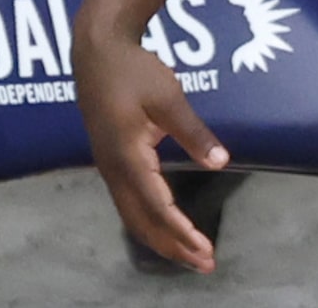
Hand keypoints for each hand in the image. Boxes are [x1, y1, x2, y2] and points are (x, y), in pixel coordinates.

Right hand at [74, 25, 231, 273]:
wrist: (96, 53)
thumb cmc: (133, 72)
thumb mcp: (167, 97)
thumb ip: (193, 131)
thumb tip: (221, 161)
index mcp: (127, 157)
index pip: (157, 206)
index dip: (182, 231)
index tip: (205, 250)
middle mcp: (114, 170)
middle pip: (142, 222)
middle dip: (173, 246)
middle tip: (205, 264)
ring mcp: (109, 168)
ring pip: (133, 216)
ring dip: (161, 238)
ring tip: (189, 254)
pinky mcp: (110, 161)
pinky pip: (129, 203)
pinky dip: (149, 222)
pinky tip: (164, 227)